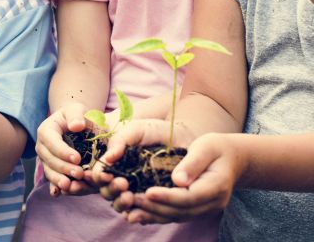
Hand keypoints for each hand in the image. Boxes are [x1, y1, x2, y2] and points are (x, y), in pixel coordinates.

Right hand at [35, 102, 97, 196]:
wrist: (72, 124)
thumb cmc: (75, 116)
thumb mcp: (76, 109)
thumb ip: (76, 115)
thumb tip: (77, 126)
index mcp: (46, 130)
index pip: (52, 142)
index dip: (63, 151)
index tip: (78, 158)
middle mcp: (42, 146)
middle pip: (50, 159)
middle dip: (64, 167)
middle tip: (79, 174)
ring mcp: (45, 159)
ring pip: (49, 171)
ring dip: (58, 179)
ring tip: (70, 186)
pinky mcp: (50, 168)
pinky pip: (50, 179)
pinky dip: (54, 187)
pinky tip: (58, 194)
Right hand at [93, 119, 192, 212]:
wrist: (182, 136)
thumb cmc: (155, 131)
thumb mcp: (135, 131)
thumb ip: (119, 141)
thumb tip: (108, 159)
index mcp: (114, 162)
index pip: (99, 174)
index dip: (98, 177)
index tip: (107, 175)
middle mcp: (121, 177)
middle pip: (106, 192)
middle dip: (110, 190)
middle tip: (123, 184)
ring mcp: (135, 190)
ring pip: (119, 205)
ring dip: (120, 203)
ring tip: (130, 196)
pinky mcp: (151, 201)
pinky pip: (139, 214)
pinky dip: (136, 215)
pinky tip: (137, 213)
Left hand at [116, 132, 238, 224]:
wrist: (233, 159)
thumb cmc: (217, 148)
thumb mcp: (207, 147)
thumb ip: (193, 162)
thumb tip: (177, 180)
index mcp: (216, 187)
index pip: (189, 197)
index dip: (167, 196)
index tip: (147, 192)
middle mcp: (212, 203)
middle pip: (181, 211)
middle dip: (155, 207)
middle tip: (131, 199)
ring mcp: (205, 209)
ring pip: (177, 217)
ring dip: (153, 215)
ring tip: (130, 210)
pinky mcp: (196, 209)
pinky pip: (176, 215)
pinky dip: (157, 216)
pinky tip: (140, 213)